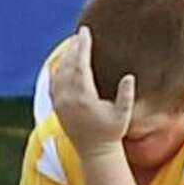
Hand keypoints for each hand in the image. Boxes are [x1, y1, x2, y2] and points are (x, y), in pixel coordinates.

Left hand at [50, 26, 134, 156]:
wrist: (94, 152)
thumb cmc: (111, 133)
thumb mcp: (123, 116)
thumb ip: (126, 96)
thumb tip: (129, 76)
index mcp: (84, 98)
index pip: (80, 64)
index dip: (83, 46)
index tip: (85, 32)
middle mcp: (68, 99)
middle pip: (68, 65)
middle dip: (74, 48)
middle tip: (80, 34)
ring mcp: (60, 103)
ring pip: (59, 72)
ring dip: (66, 57)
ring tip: (74, 45)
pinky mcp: (57, 107)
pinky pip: (53, 83)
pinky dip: (58, 70)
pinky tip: (64, 63)